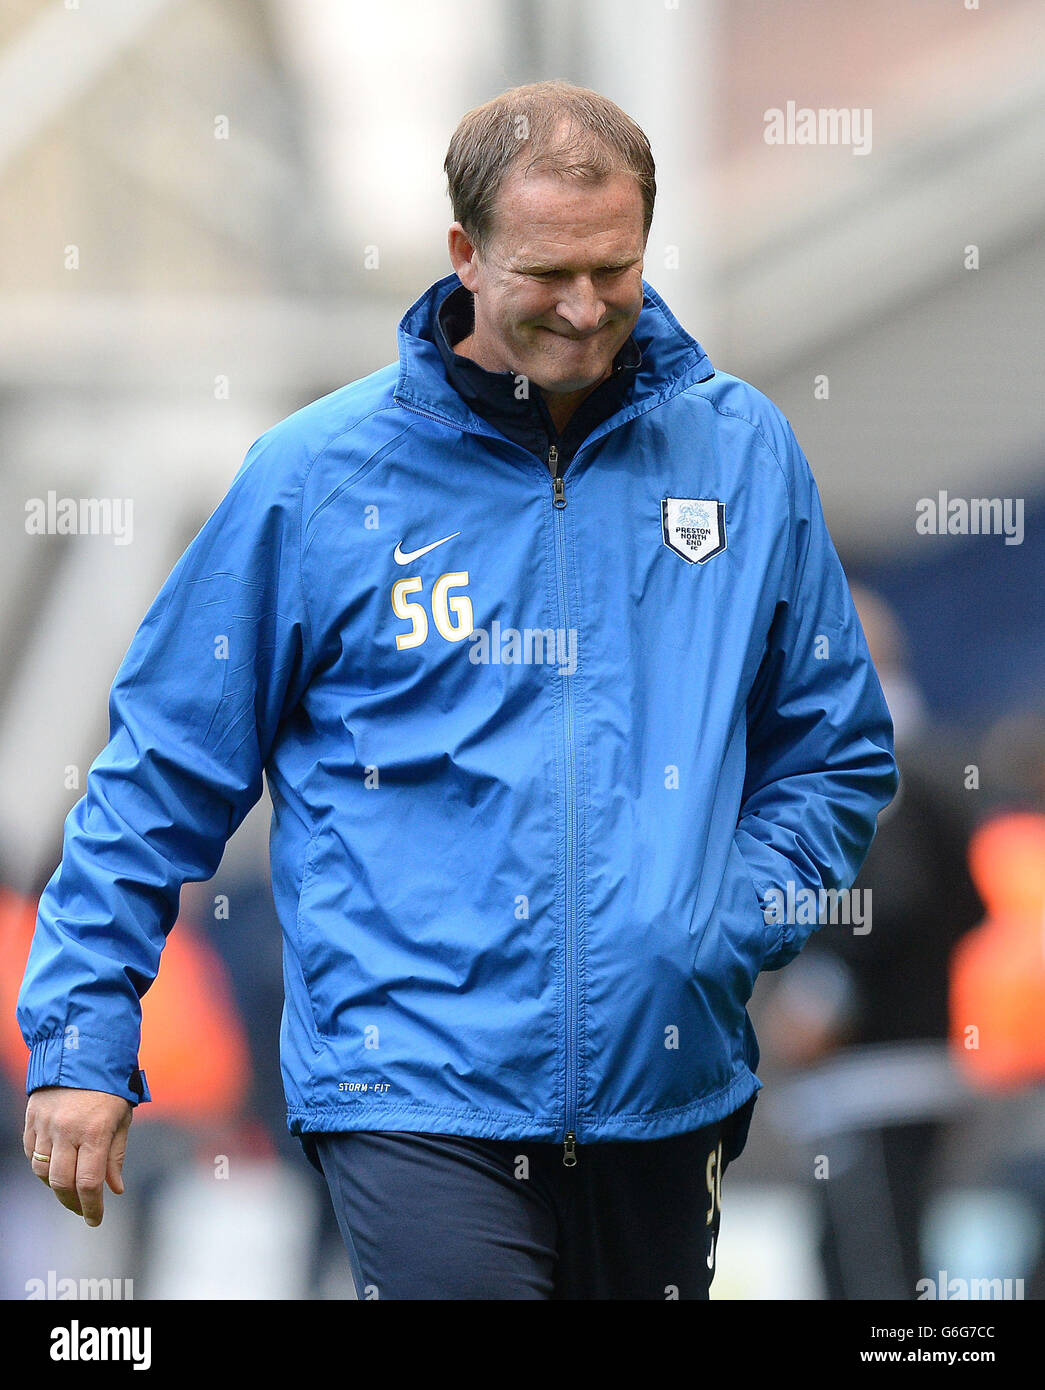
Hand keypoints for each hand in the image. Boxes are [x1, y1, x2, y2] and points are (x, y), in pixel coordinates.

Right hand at [23, 1086, 131, 1226]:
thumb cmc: (109, 1086)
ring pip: (41, 1171)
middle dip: (72, 1203)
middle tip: (82, 1209)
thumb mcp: (122, 1118)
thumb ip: (116, 1155)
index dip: (91, 1207)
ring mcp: (46, 1124)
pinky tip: (53, 1167)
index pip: (89, 1182)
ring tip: (69, 1188)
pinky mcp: (32, 1118)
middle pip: (61, 1182)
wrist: (83, 1051)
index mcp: (95, 1130)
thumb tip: (114, 1190)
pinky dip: (40, 1165)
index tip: (95, 1220)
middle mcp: (68, 1130)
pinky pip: (30, 1152)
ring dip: (54, 1186)